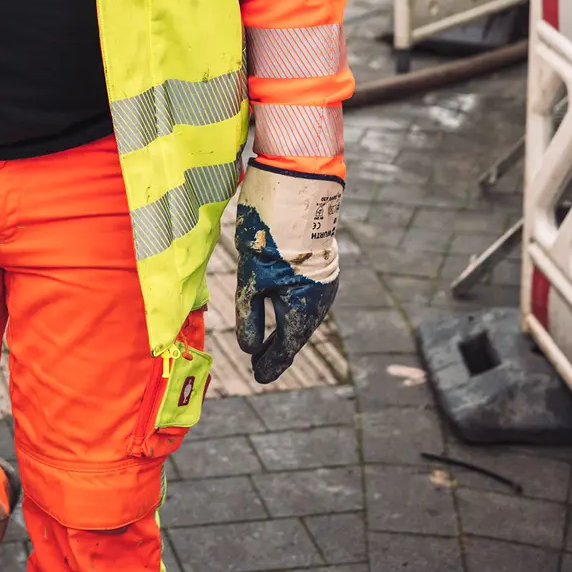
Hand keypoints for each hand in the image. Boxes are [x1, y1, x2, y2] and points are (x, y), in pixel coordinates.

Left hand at [235, 161, 341, 383]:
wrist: (300, 195)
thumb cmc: (271, 240)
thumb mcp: (252, 280)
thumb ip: (250, 316)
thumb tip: (249, 348)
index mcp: (302, 311)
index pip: (285, 348)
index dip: (270, 363)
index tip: (258, 376)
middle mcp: (318, 301)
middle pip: (296, 333)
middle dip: (277, 349)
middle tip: (261, 364)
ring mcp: (322, 283)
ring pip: (301, 314)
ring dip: (284, 328)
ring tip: (270, 341)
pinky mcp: (319, 266)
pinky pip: (306, 297)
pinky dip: (292, 308)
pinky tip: (282, 307)